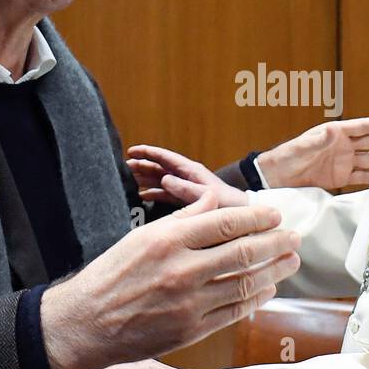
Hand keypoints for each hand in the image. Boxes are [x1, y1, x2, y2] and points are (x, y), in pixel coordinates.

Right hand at [40, 191, 299, 368]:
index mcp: (168, 241)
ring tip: (290, 261)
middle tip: (294, 237)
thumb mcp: (141, 236)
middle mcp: (182, 271)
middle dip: (276, 243)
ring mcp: (188, 304)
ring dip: (274, 271)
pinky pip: (234, 313)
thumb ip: (183, 218)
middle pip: (243, 253)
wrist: (85, 325)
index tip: (275, 215)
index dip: (257, 218)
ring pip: (245, 284)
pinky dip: (256, 299)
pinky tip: (267, 288)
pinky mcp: (191, 331)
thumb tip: (215, 199)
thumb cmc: (111, 276)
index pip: (225, 223)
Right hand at [126, 144, 246, 207]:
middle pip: (161, 166)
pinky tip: (143, 196)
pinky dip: (154, 193)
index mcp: (191, 171)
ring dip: (147, 177)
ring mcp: (187, 188)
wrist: (243, 217)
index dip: (148, 153)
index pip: (166, 158)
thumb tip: (164, 178)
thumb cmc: (229, 205)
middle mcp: (188, 177)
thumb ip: (185, 188)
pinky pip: (166, 193)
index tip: (132, 151)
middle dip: (143, 164)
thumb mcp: (206, 196)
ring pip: (161, 179)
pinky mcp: (188, 200)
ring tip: (130, 177)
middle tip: (124, 165)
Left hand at [256, 117, 368, 188]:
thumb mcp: (301, 147)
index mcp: (336, 133)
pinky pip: (363, 177)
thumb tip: (332, 131)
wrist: (274, 179)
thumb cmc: (285, 157)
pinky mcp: (340, 179)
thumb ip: (317, 141)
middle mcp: (343, 147)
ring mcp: (343, 163)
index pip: (364, 128)